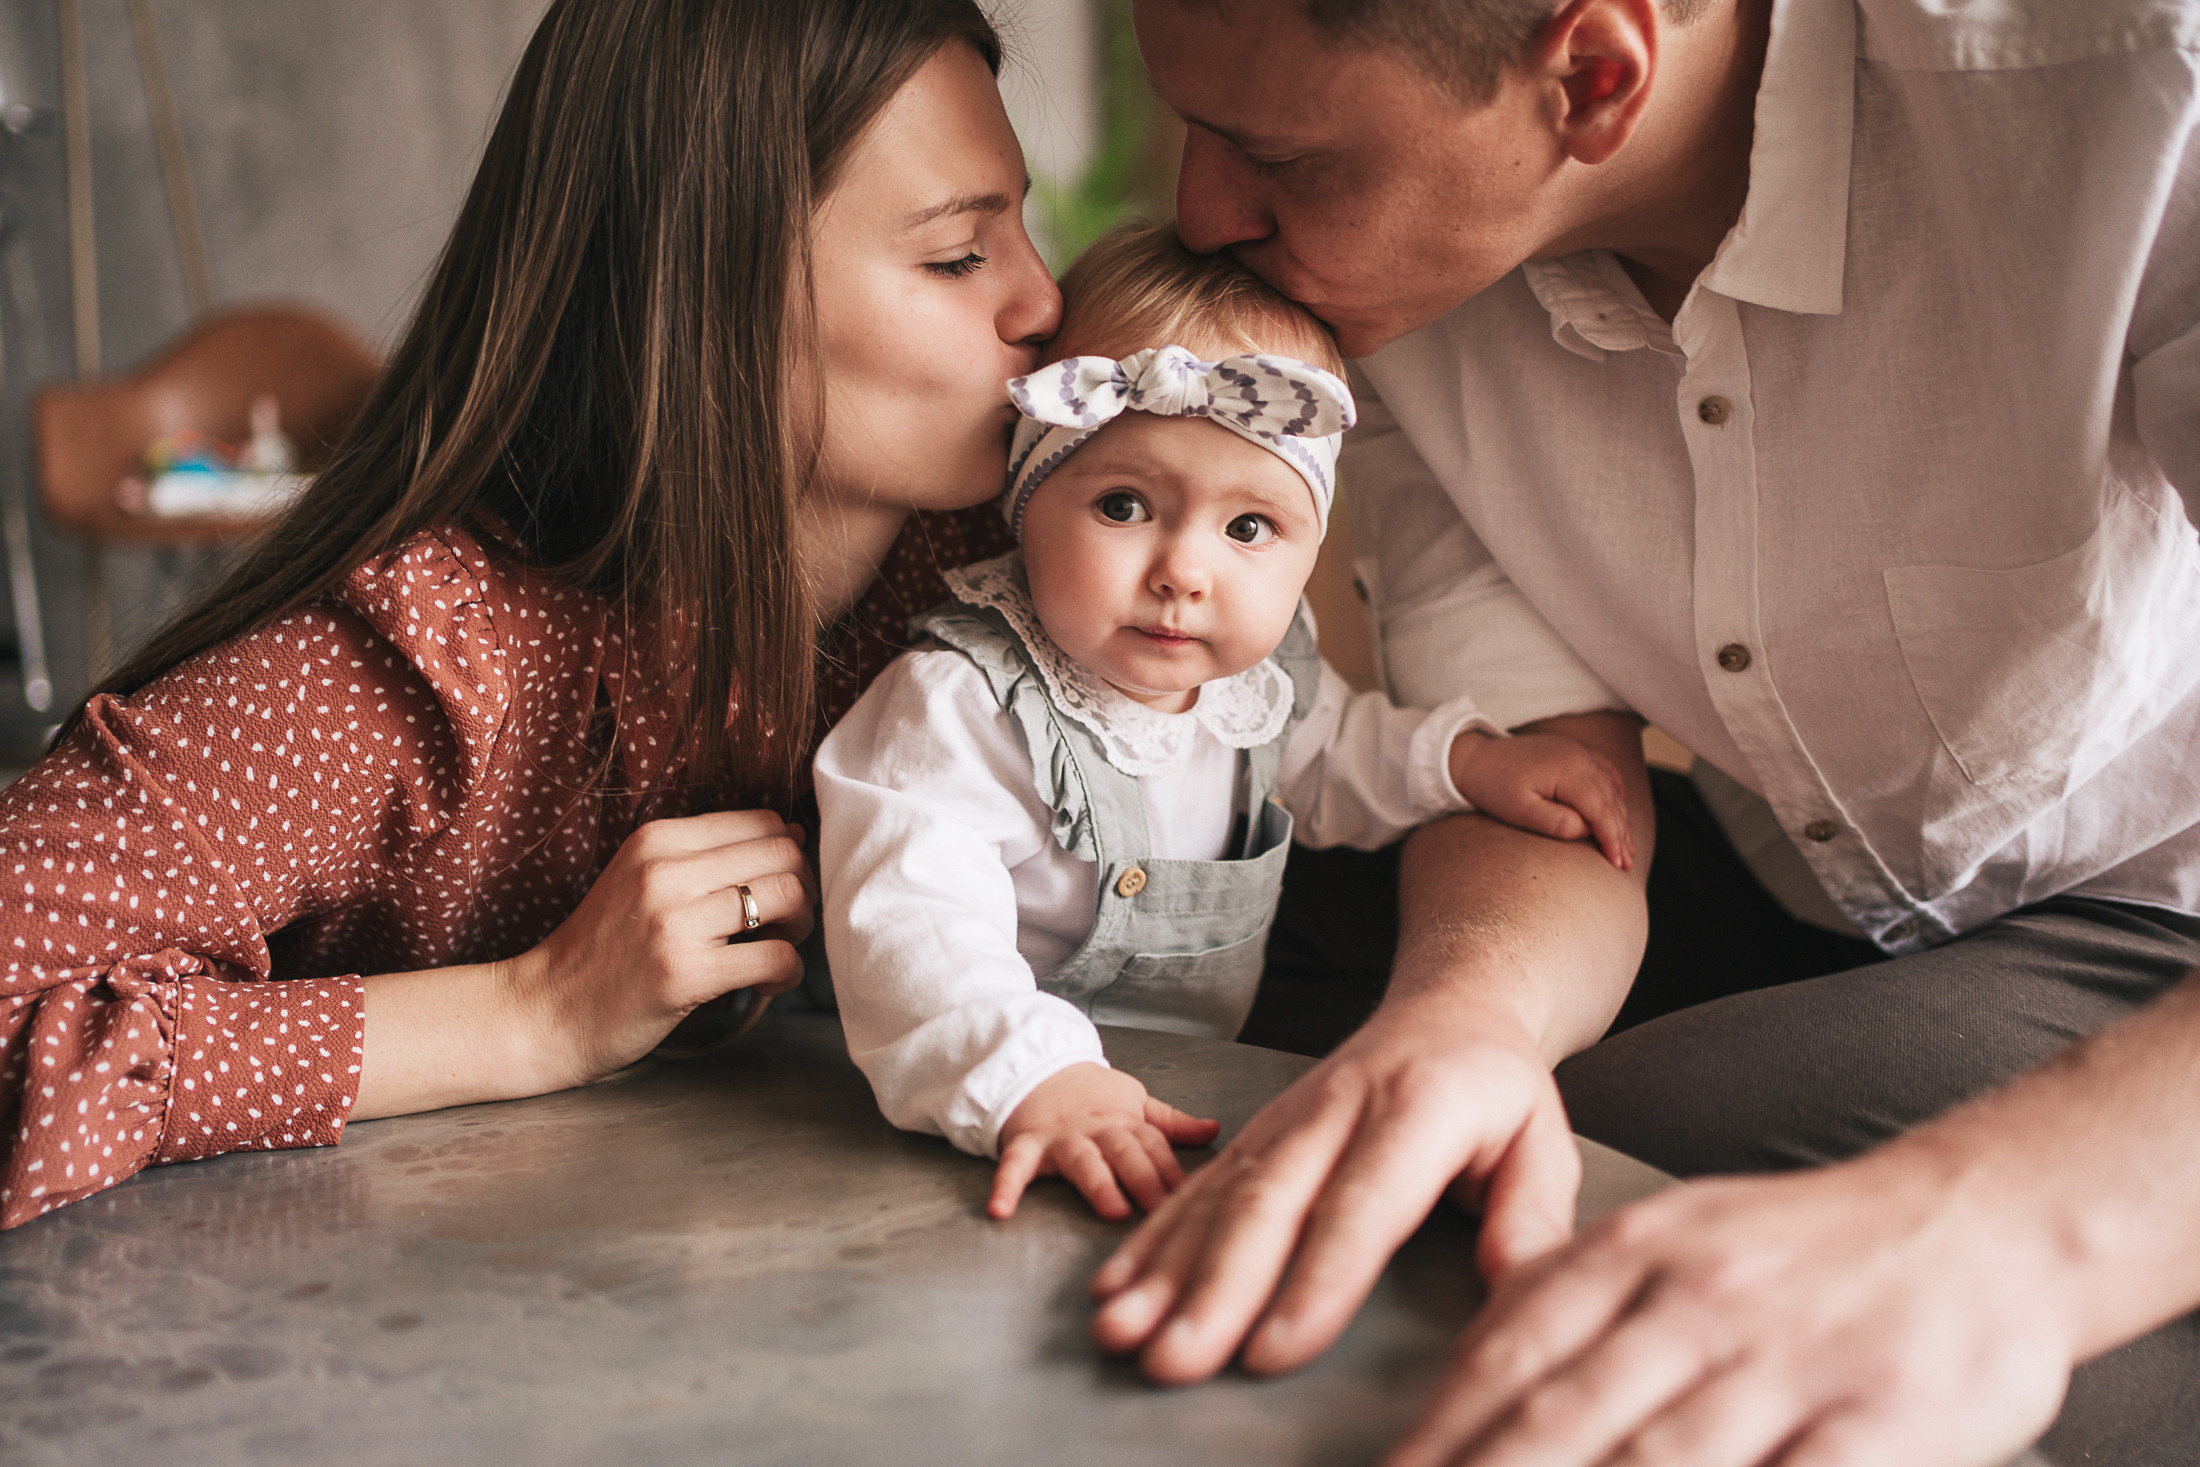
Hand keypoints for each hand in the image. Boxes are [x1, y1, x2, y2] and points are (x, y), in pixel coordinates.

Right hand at [505, 808, 814, 1091]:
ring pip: (788, 897)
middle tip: (787, 923)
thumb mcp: (642, 880)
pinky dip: (788, 973)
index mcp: (657, 840)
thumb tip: (795, 832)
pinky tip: (763, 985)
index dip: (788, 855)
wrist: (544, 1011)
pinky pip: (776, 957)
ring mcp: (673, 921)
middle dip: (803, 889)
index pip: (762, 822)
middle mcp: (665, 871)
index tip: (776, 889)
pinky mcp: (684, 973)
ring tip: (776, 950)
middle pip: (784, 854)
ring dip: (801, 928)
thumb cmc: (602, 950)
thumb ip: (708, 857)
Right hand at [991, 1063, 1219, 1220]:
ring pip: (1083, 1161)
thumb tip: (1214, 1129)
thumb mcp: (1135, 1101)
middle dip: (1145, 1180)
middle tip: (1163, 1207)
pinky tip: (1000, 1209)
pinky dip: (1006, 1187)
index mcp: (1124, 1122)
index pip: (1154, 1147)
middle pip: (1125, 1153)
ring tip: (1113, 1208)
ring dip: (1098, 1184)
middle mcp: (1096, 1130)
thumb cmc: (1090, 1093)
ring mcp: (1060, 1138)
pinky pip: (1014, 1166)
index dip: (1172, 1171)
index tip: (1191, 1196)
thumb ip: (1172, 1123)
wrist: (1037, 1067)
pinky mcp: (1026, 1145)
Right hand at [1089, 997, 1581, 1383]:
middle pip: (1270, 1205)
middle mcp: (1335, 1110)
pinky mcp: (1254, 1135)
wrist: (1445, 1002)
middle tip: (1174, 1356)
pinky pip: (1196, 1189)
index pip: (1363, 1206)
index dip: (1317, 1282)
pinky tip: (1116, 1288)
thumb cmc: (1497, 1086)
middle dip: (1214, 1289)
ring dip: (1164, 1270)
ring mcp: (1284, 1120)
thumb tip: (1517, 1294)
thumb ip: (1533, 1219)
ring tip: (1122, 1330)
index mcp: (1418, 1109)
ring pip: (1218, 1199)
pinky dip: (1150, 1241)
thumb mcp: (1546, 1140)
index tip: (1276, 1350)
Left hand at [1387, 1154, 2070, 1466]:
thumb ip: (1577, 1294)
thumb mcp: (1675, 1235)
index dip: (1444, 1430)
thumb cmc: (1806, 1247)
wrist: (1981, 1218)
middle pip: (1567, 1417)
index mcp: (1639, 1253)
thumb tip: (1473, 1368)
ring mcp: (1789, 1362)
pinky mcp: (1878, 1420)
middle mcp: (1701, 1302)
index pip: (1513, 1350)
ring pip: (1663, 1461)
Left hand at [1449, 732, 1634, 870]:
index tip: (1618, 864)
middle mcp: (1579, 756)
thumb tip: (1586, 830)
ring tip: (1625, 847)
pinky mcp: (1574, 752)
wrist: (1475, 757)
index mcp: (1568, 770)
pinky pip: (1605, 773)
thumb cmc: (1493, 787)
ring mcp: (1578, 751)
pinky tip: (1618, 811)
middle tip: (1626, 864)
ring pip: (1611, 788)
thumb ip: (1554, 822)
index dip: (1612, 838)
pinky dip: (1615, 794)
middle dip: (1621, 834)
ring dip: (1620, 817)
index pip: (1601, 809)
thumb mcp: (1519, 811)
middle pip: (1611, 800)